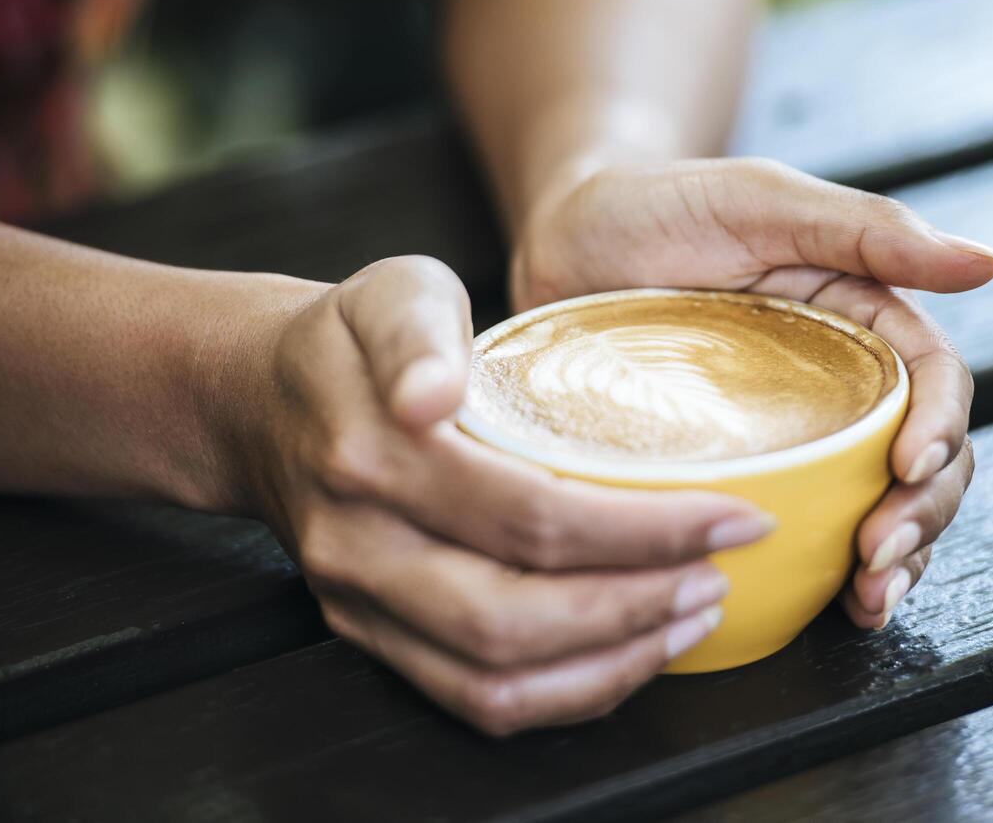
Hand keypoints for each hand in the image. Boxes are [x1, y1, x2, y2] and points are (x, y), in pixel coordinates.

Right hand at [230, 256, 773, 734]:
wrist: (259, 401)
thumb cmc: (351, 340)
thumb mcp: (389, 292)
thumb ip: (418, 331)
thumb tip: (432, 391)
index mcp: (372, 456)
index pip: (528, 514)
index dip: (644, 528)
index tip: (733, 512)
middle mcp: (360, 547)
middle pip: (514, 617)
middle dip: (638, 605)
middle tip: (723, 571)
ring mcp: (361, 605)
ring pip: (495, 681)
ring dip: (612, 663)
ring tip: (695, 615)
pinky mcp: (373, 638)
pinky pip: (475, 700)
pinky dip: (568, 693)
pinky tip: (634, 650)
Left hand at [512, 158, 992, 628]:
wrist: (560, 242)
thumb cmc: (659, 206)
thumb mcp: (761, 202)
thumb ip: (870, 230)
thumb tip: (990, 262)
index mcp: (862, 318)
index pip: (933, 380)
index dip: (939, 428)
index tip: (908, 466)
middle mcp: (842, 383)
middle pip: (924, 458)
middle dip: (922, 514)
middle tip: (877, 556)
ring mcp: (797, 435)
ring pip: (881, 504)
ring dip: (896, 561)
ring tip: (868, 601)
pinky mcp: (744, 475)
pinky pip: (806, 528)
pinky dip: (834, 575)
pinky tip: (837, 607)